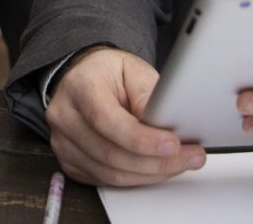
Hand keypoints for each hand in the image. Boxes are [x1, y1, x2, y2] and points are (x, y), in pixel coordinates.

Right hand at [46, 47, 205, 187]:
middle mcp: (64, 116)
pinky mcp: (70, 162)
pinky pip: (106, 181)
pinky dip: (136, 179)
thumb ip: (148, 96)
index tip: (173, 145)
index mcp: (79, 86)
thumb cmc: (110, 74)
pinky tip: (156, 169)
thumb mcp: (134, 71)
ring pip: (111, 174)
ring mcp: (63, 143)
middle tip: (189, 157)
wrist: (86, 79)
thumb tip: (167, 126)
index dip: (142, 139)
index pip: (107, 120)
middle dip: (156, 162)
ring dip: (150, 174)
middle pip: (110, 153)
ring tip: (180, 164)